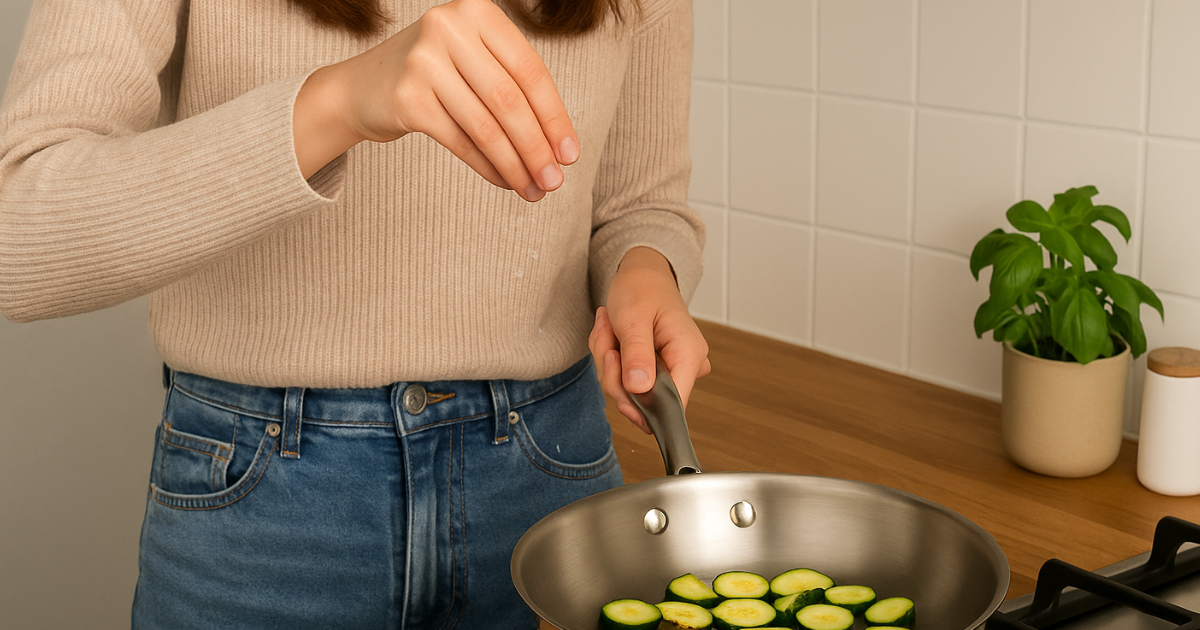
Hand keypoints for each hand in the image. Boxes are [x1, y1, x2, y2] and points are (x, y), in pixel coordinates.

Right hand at [293, 0, 578, 200]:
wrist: (360, 88)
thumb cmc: (433, 78)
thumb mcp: (474, 62)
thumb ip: (514, 88)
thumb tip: (559, 147)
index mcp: (476, 12)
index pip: (530, 70)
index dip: (555, 116)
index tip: (570, 153)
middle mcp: (448, 28)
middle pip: (510, 100)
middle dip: (538, 147)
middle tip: (556, 180)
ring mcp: (423, 61)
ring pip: (487, 125)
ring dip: (516, 165)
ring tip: (535, 190)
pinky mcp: (407, 98)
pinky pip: (462, 141)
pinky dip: (489, 167)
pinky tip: (505, 182)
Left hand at [588, 247, 710, 433]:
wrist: (643, 274)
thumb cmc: (642, 287)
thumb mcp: (633, 317)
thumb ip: (637, 354)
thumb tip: (639, 389)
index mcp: (688, 354)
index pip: (673, 405)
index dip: (640, 405)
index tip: (616, 383)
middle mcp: (685, 366)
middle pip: (643, 400)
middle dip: (614, 373)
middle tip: (608, 338)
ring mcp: (669, 370)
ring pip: (628, 391)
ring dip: (608, 363)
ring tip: (610, 330)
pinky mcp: (655, 371)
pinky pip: (625, 381)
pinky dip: (611, 361)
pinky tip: (612, 337)